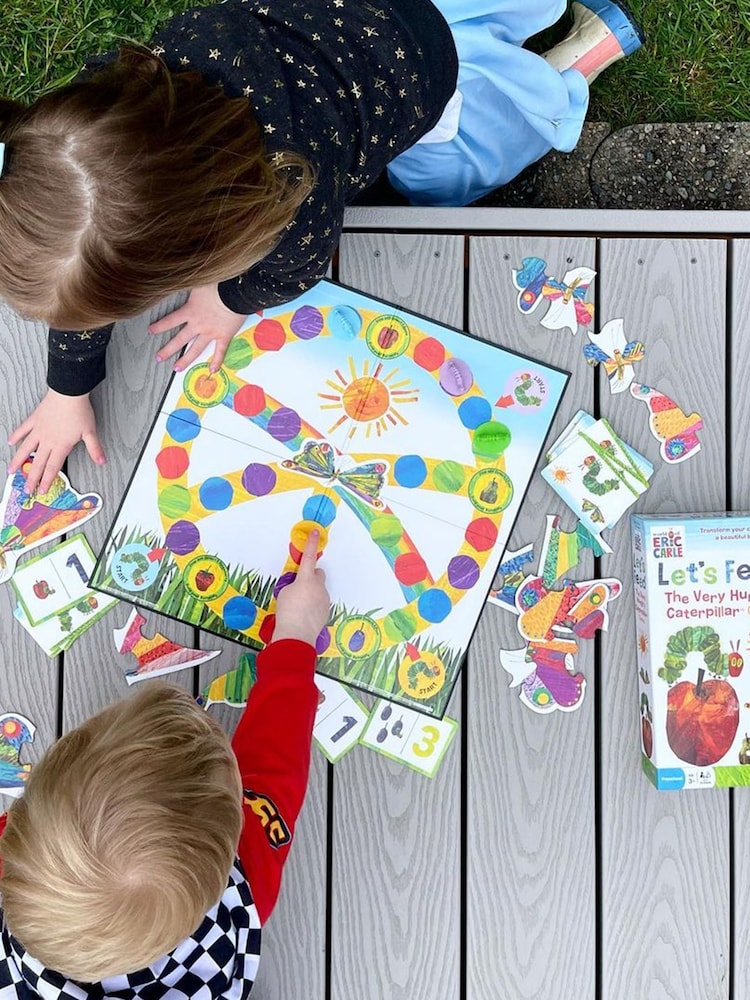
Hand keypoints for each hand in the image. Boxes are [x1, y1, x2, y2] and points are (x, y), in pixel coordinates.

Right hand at [8, 389, 105, 493]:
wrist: (68, 393)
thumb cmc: (79, 411)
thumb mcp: (90, 432)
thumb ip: (94, 449)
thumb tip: (102, 462)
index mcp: (61, 446)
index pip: (52, 468)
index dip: (47, 480)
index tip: (41, 490)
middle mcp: (47, 440)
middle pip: (38, 463)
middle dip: (32, 478)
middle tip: (26, 490)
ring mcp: (39, 430)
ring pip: (26, 449)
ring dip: (18, 461)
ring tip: (11, 471)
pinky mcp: (34, 419)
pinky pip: (23, 429)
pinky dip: (16, 436)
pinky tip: (11, 442)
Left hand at [149, 283, 246, 372]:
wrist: (236, 292)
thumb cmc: (218, 284)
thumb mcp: (198, 282)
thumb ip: (188, 286)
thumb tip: (178, 279)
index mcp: (190, 311)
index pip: (170, 321)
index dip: (159, 326)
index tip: (151, 331)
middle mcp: (198, 324)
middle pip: (179, 340)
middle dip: (167, 350)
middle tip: (159, 358)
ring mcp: (210, 332)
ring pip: (196, 349)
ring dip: (186, 360)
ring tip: (177, 368)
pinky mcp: (224, 336)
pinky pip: (220, 351)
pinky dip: (216, 361)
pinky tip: (212, 370)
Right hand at [273, 531, 329, 646]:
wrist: (296, 634)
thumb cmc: (287, 612)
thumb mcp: (284, 593)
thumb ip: (293, 585)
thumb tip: (299, 588)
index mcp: (306, 579)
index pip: (309, 557)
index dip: (312, 543)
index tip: (316, 532)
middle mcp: (318, 587)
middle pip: (318, 574)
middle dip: (311, 576)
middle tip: (300, 585)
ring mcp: (324, 599)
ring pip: (319, 590)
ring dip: (311, 593)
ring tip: (299, 606)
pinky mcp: (326, 610)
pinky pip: (320, 602)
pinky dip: (313, 605)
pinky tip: (304, 614)